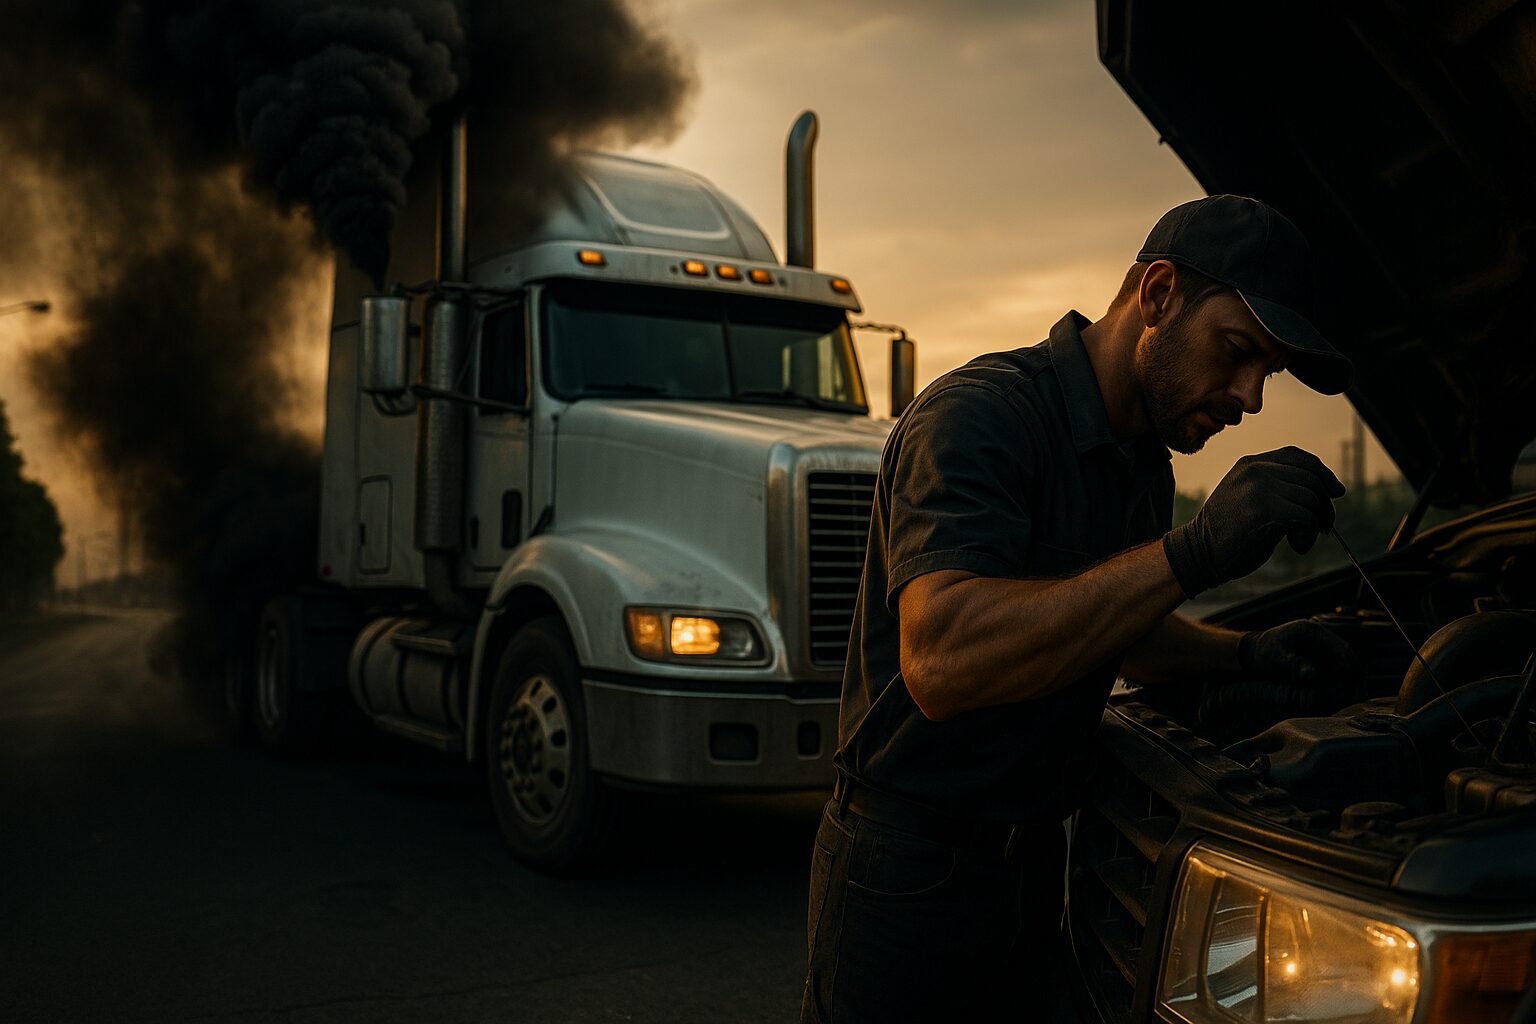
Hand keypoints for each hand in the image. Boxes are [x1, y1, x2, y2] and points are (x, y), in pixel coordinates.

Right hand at [1163, 446, 1344, 596]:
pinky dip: (1308, 534)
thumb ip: (1280, 489)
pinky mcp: (1261, 508)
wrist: (1198, 552)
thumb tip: (1327, 491)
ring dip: (1314, 524)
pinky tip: (1297, 546)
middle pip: (1310, 477)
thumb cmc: (1228, 533)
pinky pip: (1304, 516)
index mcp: (1250, 463)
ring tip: (1300, 541)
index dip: (1323, 473)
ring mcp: (1257, 486)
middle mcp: (1254, 468)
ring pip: (1310, 498)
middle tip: (1323, 528)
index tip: (1336, 492)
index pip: (1298, 456)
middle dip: (1325, 505)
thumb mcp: (1252, 500)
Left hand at [1238, 619, 1358, 685]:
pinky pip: (1335, 665)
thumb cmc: (1262, 655)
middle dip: (1351, 670)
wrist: (1252, 654)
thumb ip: (1293, 666)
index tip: (1346, 680)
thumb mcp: (1275, 660)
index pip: (1339, 646)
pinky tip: (1339, 689)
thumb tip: (1313, 676)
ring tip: (1350, 692)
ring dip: (1348, 673)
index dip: (1345, 664)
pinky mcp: (1319, 654)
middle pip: (1346, 652)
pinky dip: (1340, 675)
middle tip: (1354, 689)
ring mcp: (1320, 644)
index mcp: (1310, 630)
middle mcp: (1319, 635)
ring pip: (1343, 659)